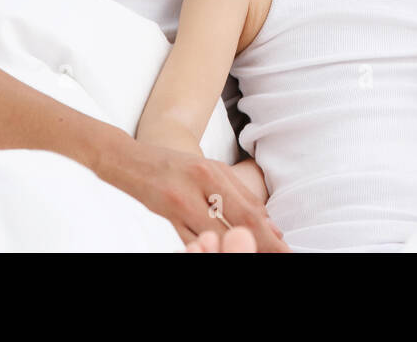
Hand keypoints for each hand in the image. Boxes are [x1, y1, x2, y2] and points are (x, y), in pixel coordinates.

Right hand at [96, 136, 289, 251]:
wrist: (131, 160)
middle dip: (261, 244)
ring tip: (253, 257)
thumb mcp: (210, 172)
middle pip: (238, 222)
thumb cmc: (177, 167)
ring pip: (216, 235)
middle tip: (280, 256)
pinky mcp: (165, 214)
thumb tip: (270, 225)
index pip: (250, 209)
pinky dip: (209, 249)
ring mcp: (180, 201)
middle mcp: (200, 183)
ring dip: (236, 249)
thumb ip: (239, 196)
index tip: (285, 249)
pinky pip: (191, 239)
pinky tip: (221, 253)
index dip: (270, 234)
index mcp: (215, 171)